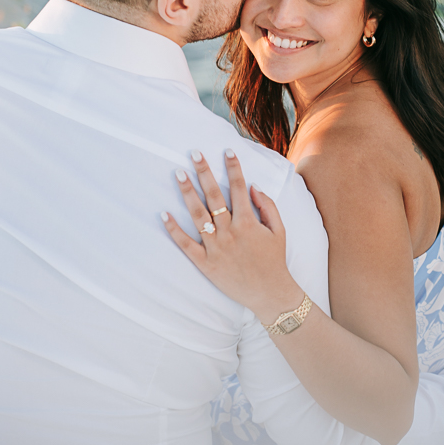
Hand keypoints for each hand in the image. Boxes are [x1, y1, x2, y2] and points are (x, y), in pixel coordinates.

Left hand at [161, 149, 302, 322]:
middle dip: (204, 172)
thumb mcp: (279, 231)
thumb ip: (267, 207)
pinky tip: (164, 214)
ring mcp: (216, 247)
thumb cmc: (274, 261)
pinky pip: (186, 244)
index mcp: (248, 222)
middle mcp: (230, 232)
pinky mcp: (205, 263)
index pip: (239, 188)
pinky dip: (174, 230)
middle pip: (214, 196)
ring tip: (179, 174)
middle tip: (194, 153)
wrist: (270, 294)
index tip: (227, 150)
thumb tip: (253, 186)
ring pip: (198, 215)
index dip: (233, 167)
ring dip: (188, 193)